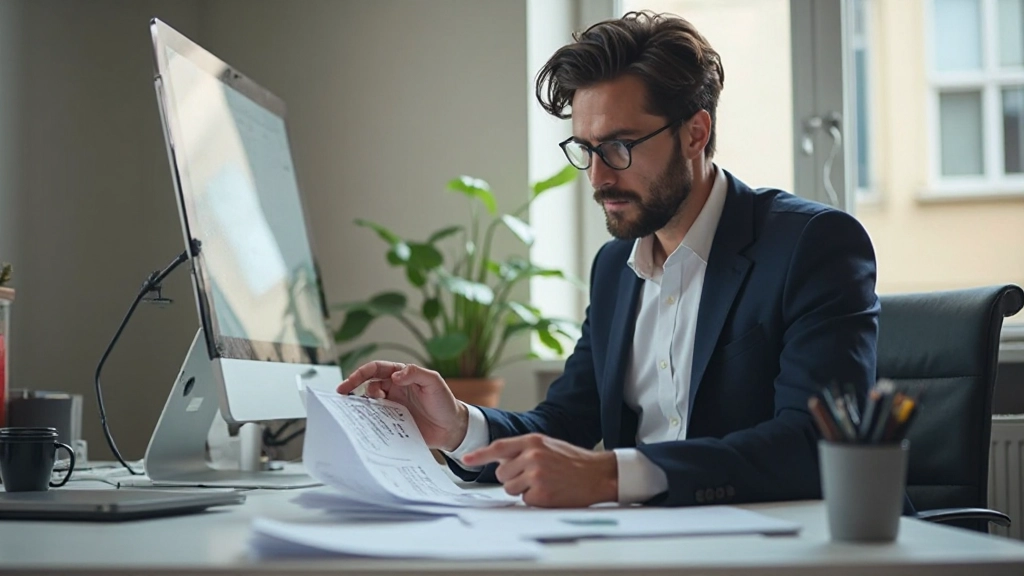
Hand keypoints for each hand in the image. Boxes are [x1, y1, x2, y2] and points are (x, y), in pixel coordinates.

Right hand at [336, 361, 468, 450]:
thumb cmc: (444, 402)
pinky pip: (376, 421)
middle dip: (352, 389)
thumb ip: (416, 373)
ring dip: (359, 406)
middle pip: (367, 386)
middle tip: (341, 397)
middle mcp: (393, 390)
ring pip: (369, 404)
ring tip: (350, 412)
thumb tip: (396, 375)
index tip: (348, 384)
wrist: (452, 428)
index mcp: (400, 376)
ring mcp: (391, 407)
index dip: (360, 374)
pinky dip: (367, 422)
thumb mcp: (434, 382)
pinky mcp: (393, 424)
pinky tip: (362, 426)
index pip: (375, 370)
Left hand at [462, 433, 617, 506]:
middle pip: (502, 474)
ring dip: (523, 489)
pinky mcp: (542, 493)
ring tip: (544, 483)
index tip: (465, 460)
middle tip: (533, 476)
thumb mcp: (547, 445)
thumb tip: (500, 461)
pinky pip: (524, 500)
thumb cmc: (573, 460)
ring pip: (510, 488)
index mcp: (532, 441)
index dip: (480, 455)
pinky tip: (550, 492)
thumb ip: (524, 449)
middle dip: (513, 478)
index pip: (499, 447)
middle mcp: (532, 456)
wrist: (598, 474)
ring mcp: (536, 475)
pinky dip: (534, 499)